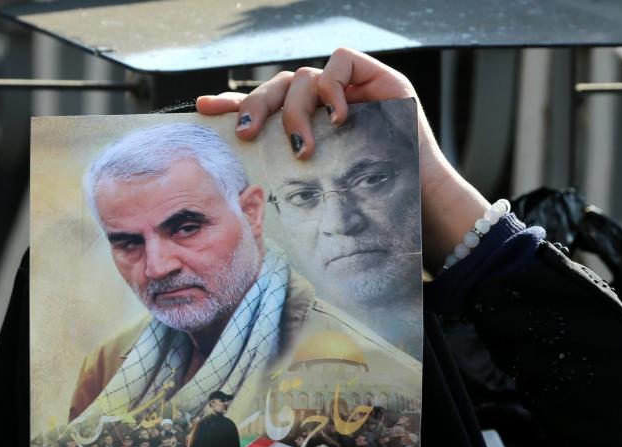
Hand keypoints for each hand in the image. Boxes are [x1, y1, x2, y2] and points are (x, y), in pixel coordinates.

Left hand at [196, 47, 492, 271]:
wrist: (420, 203)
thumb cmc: (371, 208)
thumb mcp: (318, 194)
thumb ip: (287, 182)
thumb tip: (243, 202)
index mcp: (305, 125)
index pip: (264, 106)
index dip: (233, 104)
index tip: (202, 109)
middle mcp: (323, 103)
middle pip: (277, 87)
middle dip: (255, 106)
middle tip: (245, 134)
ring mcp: (348, 87)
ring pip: (303, 76)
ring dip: (296, 111)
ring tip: (303, 148)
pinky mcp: (373, 76)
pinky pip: (339, 62)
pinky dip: (332, 88)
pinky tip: (338, 119)